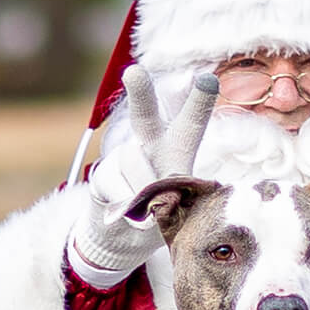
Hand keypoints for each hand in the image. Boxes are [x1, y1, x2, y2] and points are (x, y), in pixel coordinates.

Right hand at [70, 68, 217, 277]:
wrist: (124, 236)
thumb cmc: (163, 215)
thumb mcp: (179, 209)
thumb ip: (169, 197)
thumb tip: (145, 193)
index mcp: (178, 150)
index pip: (191, 124)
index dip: (199, 102)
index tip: (208, 78)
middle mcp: (150, 145)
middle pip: (144, 115)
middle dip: (140, 93)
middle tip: (134, 72)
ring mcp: (123, 157)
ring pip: (134, 166)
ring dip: (142, 190)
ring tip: (146, 206)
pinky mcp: (102, 175)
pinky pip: (115, 185)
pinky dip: (124, 203)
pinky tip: (126, 211)